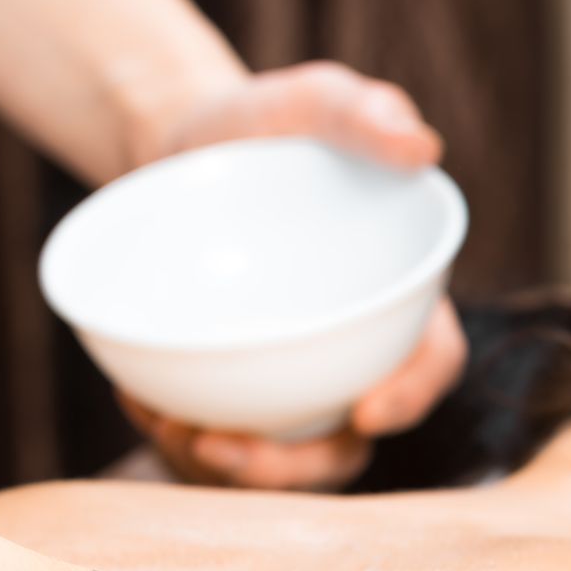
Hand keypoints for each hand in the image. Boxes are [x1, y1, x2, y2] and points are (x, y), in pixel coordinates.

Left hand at [120, 61, 466, 488]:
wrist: (178, 151)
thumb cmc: (260, 126)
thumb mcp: (307, 102)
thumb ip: (361, 111)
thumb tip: (421, 147)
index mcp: (398, 299)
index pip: (430, 363)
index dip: (412, 398)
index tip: (367, 413)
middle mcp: (354, 358)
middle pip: (348, 443)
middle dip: (292, 468)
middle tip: (220, 446)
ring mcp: (294, 387)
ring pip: (280, 462)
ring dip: (224, 468)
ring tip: (165, 424)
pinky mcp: (239, 398)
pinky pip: (221, 449)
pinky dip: (181, 444)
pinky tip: (140, 406)